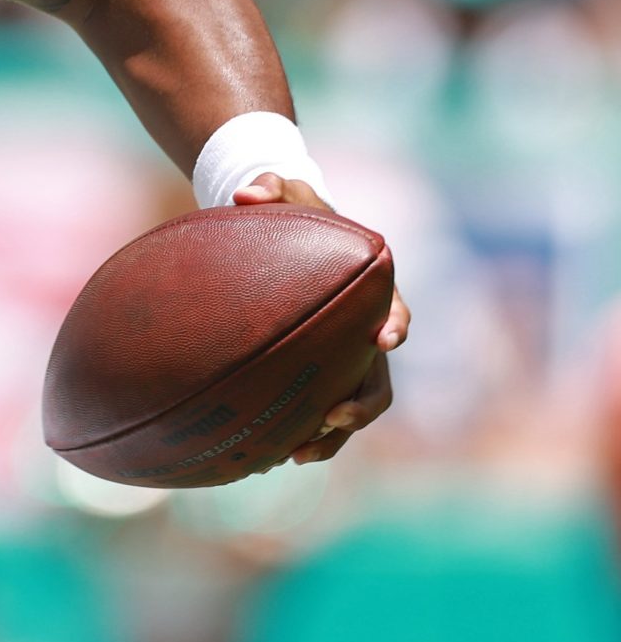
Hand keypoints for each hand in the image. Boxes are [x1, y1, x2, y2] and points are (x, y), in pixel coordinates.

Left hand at [233, 174, 410, 465]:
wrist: (288, 241)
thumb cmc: (295, 216)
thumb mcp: (287, 191)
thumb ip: (272, 186)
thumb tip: (246, 194)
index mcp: (371, 294)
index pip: (395, 313)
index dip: (394, 327)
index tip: (384, 340)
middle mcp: (363, 337)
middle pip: (378, 382)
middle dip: (361, 405)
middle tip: (332, 417)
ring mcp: (342, 363)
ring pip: (349, 410)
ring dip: (330, 437)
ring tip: (295, 455)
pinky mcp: (317, 379)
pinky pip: (313, 416)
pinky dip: (297, 436)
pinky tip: (260, 455)